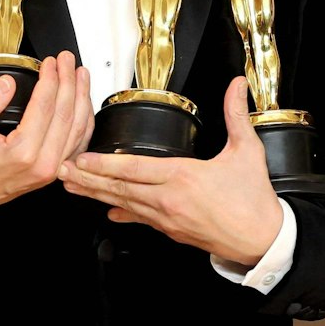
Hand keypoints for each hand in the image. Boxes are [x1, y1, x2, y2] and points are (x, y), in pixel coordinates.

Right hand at [0, 53, 92, 219]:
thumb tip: (7, 83)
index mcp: (22, 153)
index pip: (44, 106)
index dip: (50, 79)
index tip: (51, 62)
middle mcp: (42, 164)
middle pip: (66, 115)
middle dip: (69, 82)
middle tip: (68, 60)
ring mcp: (50, 171)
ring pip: (78, 129)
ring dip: (81, 98)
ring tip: (80, 75)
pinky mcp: (52, 172)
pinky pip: (77, 144)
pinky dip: (83, 121)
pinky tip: (83, 104)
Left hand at [59, 78, 282, 265]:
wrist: (263, 241)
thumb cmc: (255, 199)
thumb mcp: (247, 151)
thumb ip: (236, 114)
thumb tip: (236, 84)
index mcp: (183, 177)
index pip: (134, 169)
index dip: (104, 164)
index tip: (81, 159)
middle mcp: (169, 200)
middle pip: (120, 188)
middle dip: (88, 179)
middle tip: (61, 171)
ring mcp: (168, 219)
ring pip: (125, 204)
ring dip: (96, 195)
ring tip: (72, 186)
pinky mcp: (172, 232)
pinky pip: (141, 220)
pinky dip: (122, 214)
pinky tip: (108, 212)